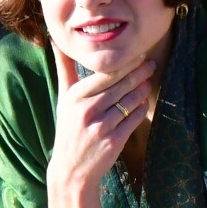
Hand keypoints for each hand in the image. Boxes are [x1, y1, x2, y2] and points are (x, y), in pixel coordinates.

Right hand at [48, 43, 154, 187]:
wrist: (71, 169)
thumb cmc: (69, 128)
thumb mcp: (63, 98)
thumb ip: (64, 68)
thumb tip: (55, 38)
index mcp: (74, 97)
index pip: (105, 74)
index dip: (125, 63)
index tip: (138, 54)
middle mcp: (86, 111)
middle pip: (120, 85)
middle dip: (139, 72)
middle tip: (151, 64)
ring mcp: (100, 127)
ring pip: (129, 101)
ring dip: (142, 89)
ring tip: (149, 81)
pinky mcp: (113, 142)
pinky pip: (133, 119)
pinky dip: (141, 108)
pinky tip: (144, 101)